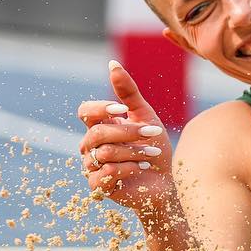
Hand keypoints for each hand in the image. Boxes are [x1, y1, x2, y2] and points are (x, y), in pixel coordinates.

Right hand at [76, 61, 175, 213]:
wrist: (166, 179)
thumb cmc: (154, 145)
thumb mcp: (145, 116)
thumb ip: (128, 93)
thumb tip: (112, 63)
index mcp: (100, 126)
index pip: (85, 111)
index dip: (100, 109)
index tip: (122, 109)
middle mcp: (90, 146)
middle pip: (97, 133)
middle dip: (129, 132)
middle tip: (153, 133)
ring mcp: (91, 166)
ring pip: (103, 154)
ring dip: (134, 151)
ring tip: (152, 154)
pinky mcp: (98, 187)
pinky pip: (106, 173)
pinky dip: (128, 168)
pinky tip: (142, 167)